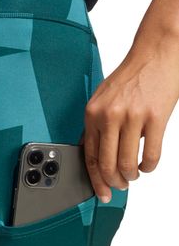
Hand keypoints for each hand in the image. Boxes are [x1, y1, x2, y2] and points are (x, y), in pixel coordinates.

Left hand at [81, 32, 178, 202]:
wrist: (156, 52)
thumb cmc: (131, 76)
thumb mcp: (103, 98)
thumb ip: (97, 125)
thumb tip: (96, 156)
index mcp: (93, 113)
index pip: (89, 156)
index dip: (96, 180)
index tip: (101, 193)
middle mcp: (110, 115)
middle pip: (107, 164)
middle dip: (114, 182)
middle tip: (120, 186)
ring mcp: (133, 116)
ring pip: (128, 163)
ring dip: (131, 176)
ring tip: (134, 175)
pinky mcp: (156, 117)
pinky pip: (151, 154)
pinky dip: (149, 166)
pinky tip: (147, 165)